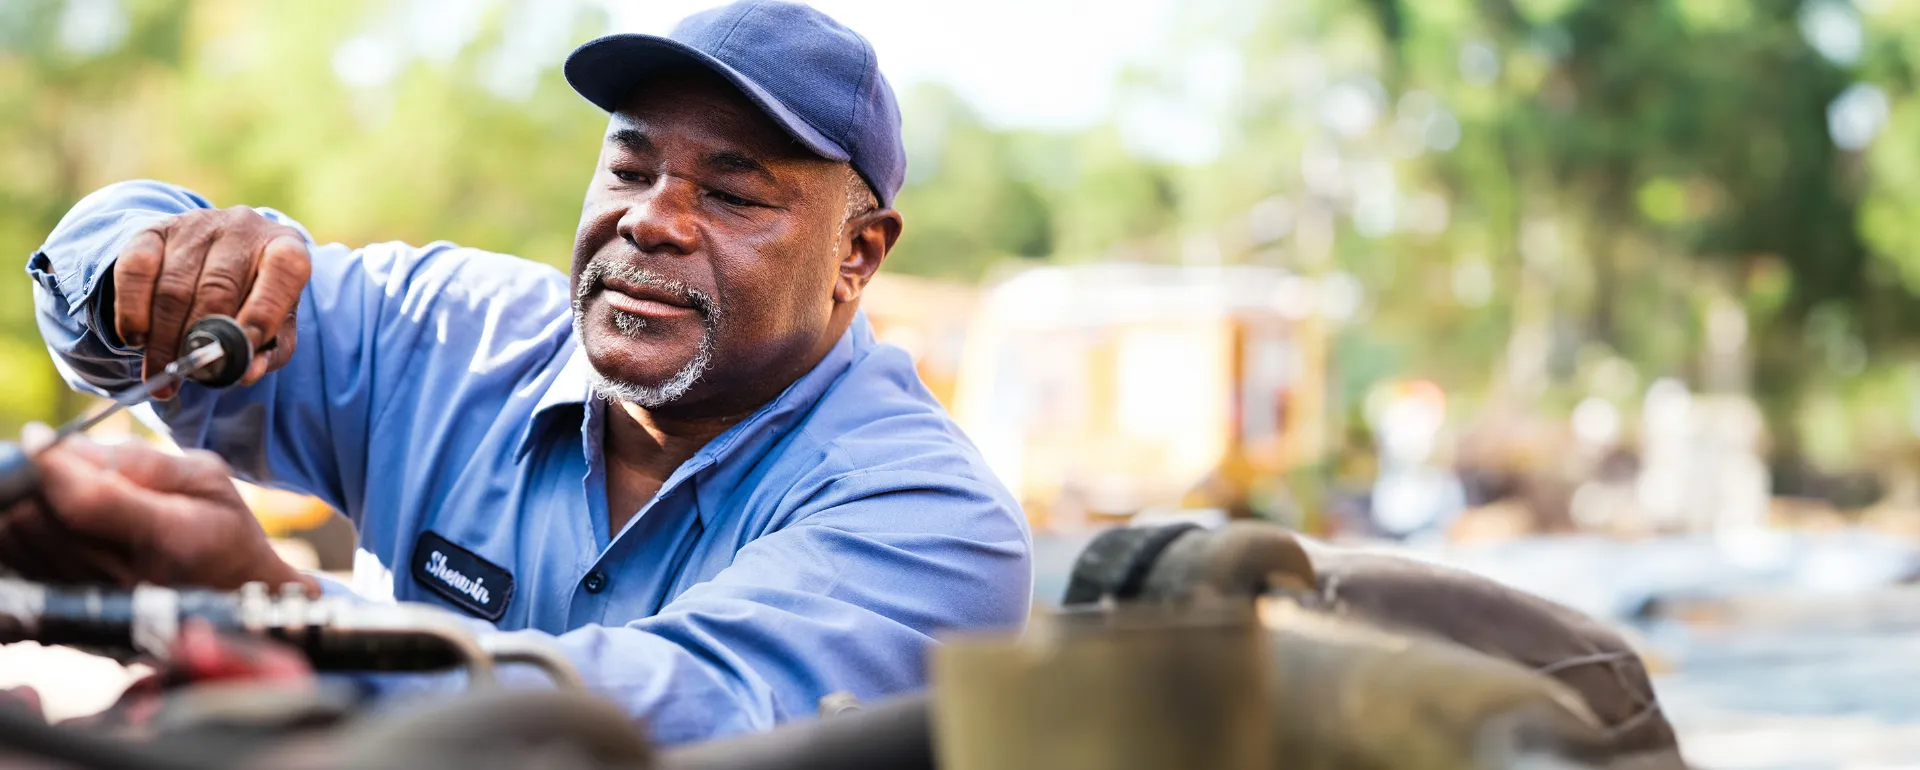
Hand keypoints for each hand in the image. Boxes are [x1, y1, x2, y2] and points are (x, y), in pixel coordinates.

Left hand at [0, 427, 312, 592]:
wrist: (240, 596)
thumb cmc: (224, 528)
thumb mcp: (206, 477)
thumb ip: (137, 460)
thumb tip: (64, 445)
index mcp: (172, 537)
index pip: (88, 500)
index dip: (52, 465)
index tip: (39, 438)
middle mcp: (130, 578)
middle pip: (43, 521)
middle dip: (32, 480)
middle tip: (41, 460)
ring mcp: (101, 602)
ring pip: (24, 544)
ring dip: (24, 506)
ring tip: (46, 487)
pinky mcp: (78, 616)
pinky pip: (24, 567)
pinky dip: (23, 535)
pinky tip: (43, 517)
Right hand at [114, 207, 310, 398]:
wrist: (218, 259)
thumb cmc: (255, 301)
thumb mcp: (276, 327)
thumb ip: (270, 352)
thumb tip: (245, 373)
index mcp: (286, 246)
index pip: (284, 270)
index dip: (263, 312)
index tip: (241, 350)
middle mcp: (243, 228)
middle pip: (218, 288)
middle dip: (200, 340)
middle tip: (187, 373)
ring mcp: (196, 224)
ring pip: (173, 287)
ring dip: (163, 338)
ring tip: (162, 371)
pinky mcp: (153, 229)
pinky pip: (135, 270)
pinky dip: (132, 310)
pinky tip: (137, 338)